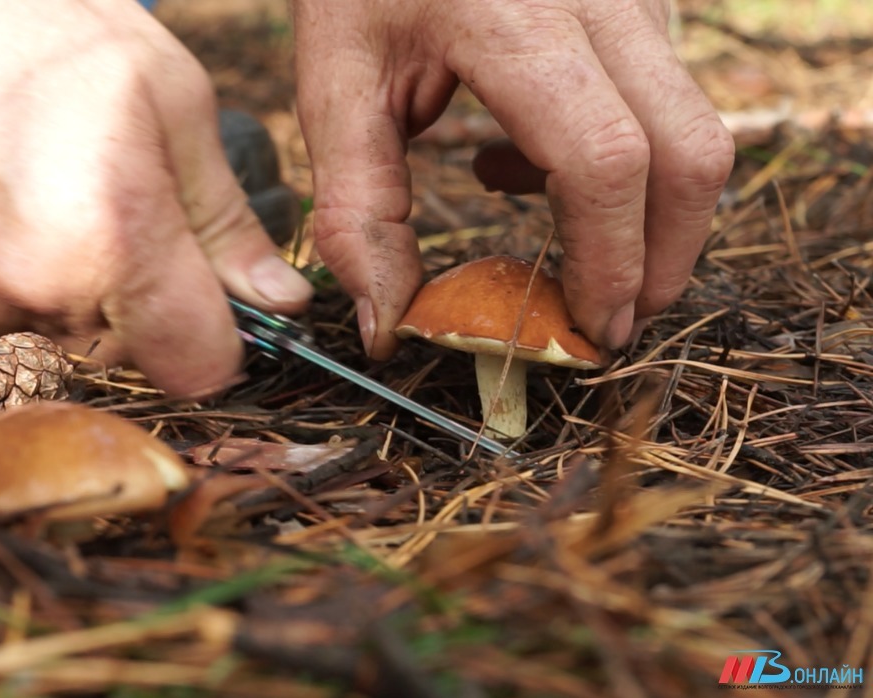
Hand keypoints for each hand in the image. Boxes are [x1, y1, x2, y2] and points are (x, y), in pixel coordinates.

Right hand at [0, 0, 311, 396]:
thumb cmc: (60, 38)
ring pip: (63, 335)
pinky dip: (19, 281)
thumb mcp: (176, 107)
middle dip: (147, 307)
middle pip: (130, 351)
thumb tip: (281, 303)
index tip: (219, 312)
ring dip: (79, 293)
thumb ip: (228, 224)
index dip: (219, 345)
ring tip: (62, 202)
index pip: (195, 366)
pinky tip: (15, 213)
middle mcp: (32, 280)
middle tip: (128, 220)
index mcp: (112, 234)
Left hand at [294, 0, 733, 356]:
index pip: (606, 159)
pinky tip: (525, 167)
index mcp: (515, 18)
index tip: (588, 331)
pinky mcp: (643, 6)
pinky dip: (624, 170)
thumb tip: (391, 327)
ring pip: (695, 132)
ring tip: (559, 247)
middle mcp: (602, 0)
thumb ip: (357, 210)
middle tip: (609, 322)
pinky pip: (666, 106)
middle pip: (690, 153)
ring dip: (647, 220)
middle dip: (662, 260)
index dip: (611, 262)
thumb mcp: (337, 87)